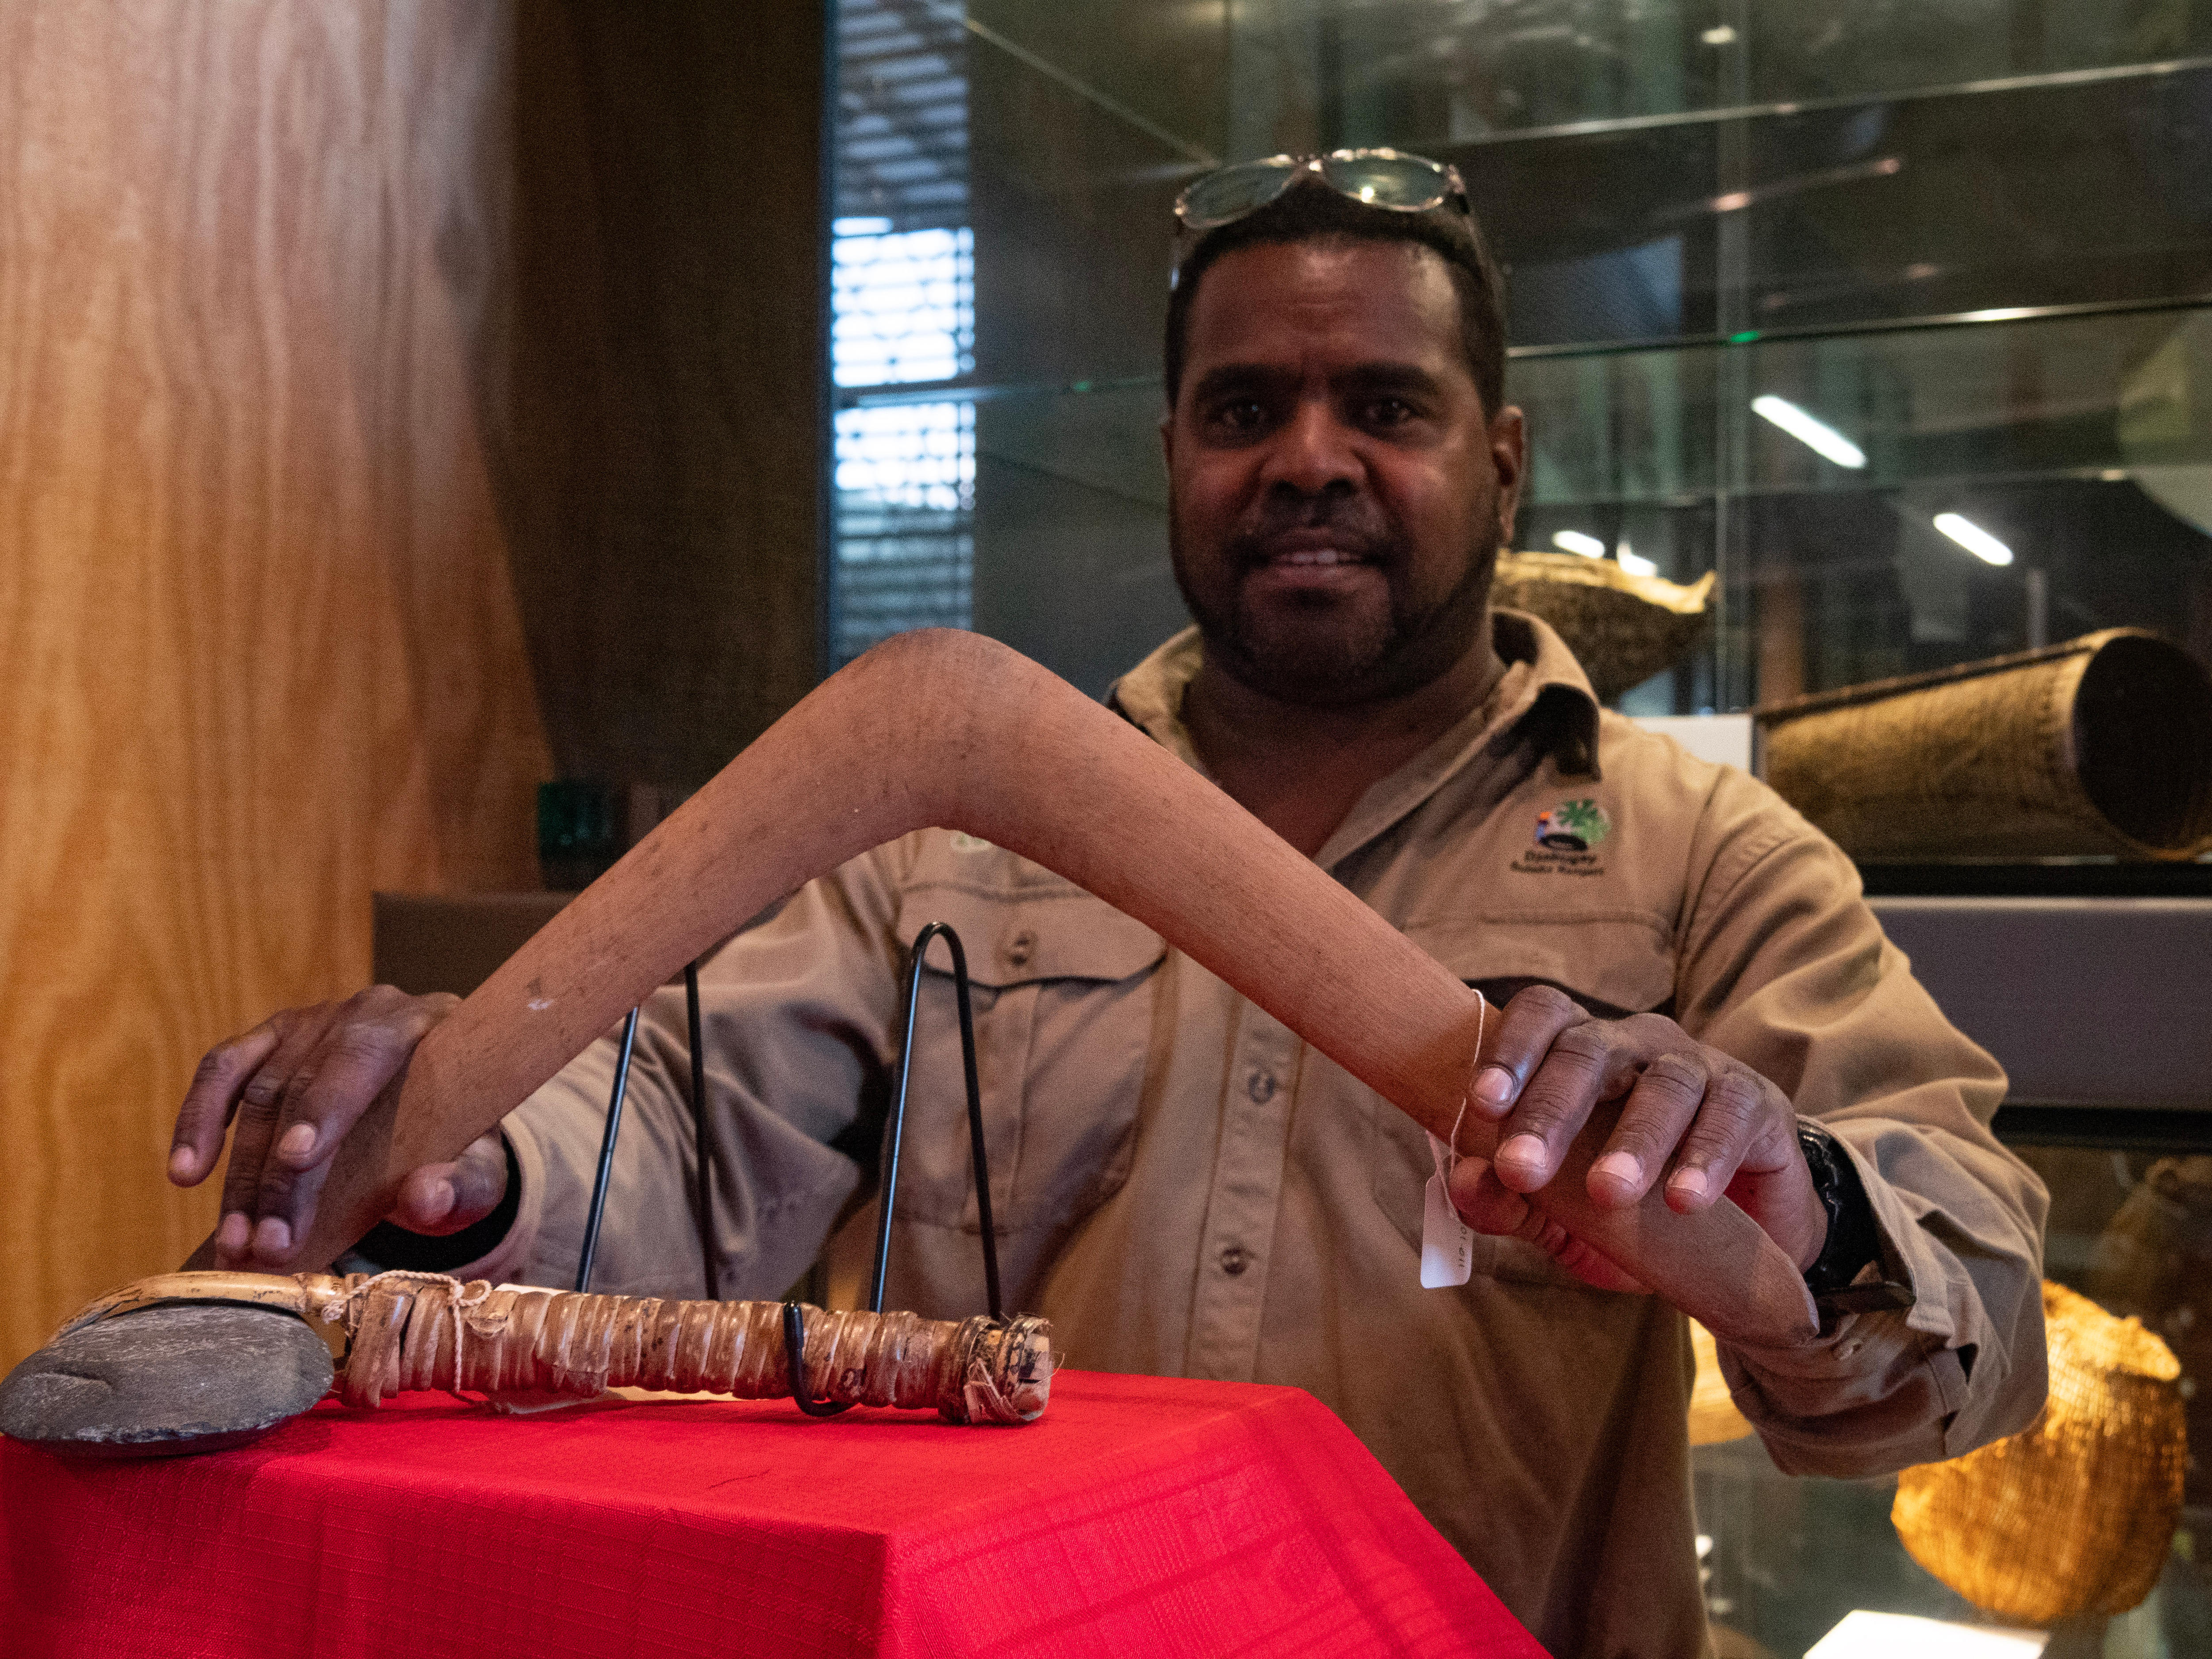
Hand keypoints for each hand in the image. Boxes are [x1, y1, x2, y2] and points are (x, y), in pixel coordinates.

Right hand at [168, 987, 504, 1267]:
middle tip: (266, 1244)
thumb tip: (426, 1198)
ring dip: (240, 1175)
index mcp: (431, 1027)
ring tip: (235, 1242)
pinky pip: (222, 1071)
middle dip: (279, 1174)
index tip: (300, 1158)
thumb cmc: (461, 1143)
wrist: (439, 1120)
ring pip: (258, 1090)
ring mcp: (314, 1021)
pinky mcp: (270, 1039)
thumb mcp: (479, 1171)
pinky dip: (198, 1121)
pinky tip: (186, 1174)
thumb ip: (464, 1186)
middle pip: (305, 1085)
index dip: (330, 1104)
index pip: (369, 1054)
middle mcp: (370, 1011)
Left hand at [1445, 985, 1825, 1291]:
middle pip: (1592, 1051)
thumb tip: (1463, 1179)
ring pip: (1665, 1083)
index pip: (1543, 1017)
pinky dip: (1706, 1157)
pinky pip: (1730, 1116)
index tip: (1480, 1104)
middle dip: (1552, 1109)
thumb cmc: (1629, 1206)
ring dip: (1633, 1138)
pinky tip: (1684, 1201)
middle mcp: (1637, 1044)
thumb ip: (1508, 1198)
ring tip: (1607, 1191)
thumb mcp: (1561, 1214)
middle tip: (1522, 1169)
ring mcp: (1700, 1066)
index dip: (1510, 1050)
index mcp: (1580, 1051)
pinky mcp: (1756, 1101)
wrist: (1741, 1235)